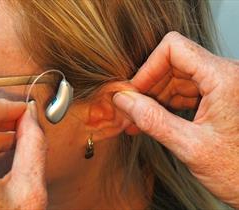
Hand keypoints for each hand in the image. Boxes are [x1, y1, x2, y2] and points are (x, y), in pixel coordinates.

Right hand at [113, 32, 238, 207]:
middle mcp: (226, 74)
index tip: (134, 91)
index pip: (174, 48)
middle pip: (174, 62)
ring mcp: (224, 84)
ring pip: (177, 75)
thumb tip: (123, 100)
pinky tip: (155, 120)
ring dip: (156, 96)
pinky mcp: (220, 95)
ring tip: (139, 120)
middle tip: (131, 110)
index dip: (148, 68)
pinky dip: (168, 102)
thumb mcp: (190, 147)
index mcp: (224, 79)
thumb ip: (153, 120)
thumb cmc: (238, 171)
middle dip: (149, 86)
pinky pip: (186, 88)